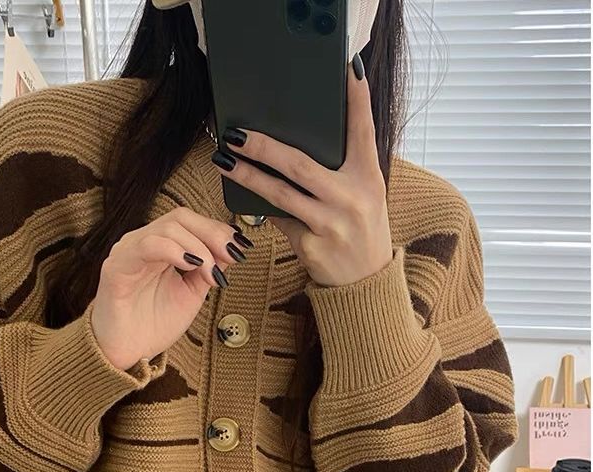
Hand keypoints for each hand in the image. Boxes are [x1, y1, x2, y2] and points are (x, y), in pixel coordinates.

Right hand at [91, 207, 249, 370]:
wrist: (128, 353)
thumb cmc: (154, 324)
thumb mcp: (192, 293)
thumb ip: (208, 269)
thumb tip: (231, 250)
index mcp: (160, 247)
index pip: (190, 222)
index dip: (217, 229)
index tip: (241, 247)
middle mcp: (143, 243)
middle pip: (181, 217)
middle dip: (213, 233)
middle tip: (232, 254)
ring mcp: (128, 252)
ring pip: (167, 228)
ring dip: (198, 247)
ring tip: (210, 271)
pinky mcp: (116, 267)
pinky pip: (146, 246)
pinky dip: (173, 250)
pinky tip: (191, 264)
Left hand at [212, 59, 392, 287]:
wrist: (365, 282)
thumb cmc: (359, 230)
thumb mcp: (363, 195)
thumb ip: (341, 171)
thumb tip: (293, 147)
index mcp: (369, 177)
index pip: (363, 130)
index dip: (357, 98)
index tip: (348, 68)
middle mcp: (352, 197)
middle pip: (300, 164)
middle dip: (264, 146)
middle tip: (236, 132)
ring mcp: (330, 223)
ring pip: (280, 193)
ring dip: (248, 174)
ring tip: (224, 159)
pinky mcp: (310, 245)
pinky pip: (279, 219)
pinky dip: (262, 206)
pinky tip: (244, 193)